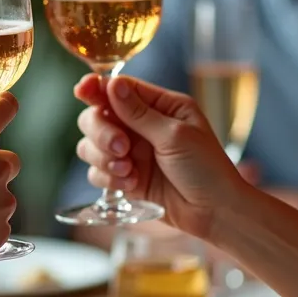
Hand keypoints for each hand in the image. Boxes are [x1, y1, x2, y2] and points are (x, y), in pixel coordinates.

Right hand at [73, 74, 250, 239]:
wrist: (214, 212)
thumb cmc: (206, 169)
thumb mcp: (175, 136)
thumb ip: (140, 113)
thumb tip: (112, 83)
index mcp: (161, 106)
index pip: (120, 89)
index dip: (97, 87)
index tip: (82, 90)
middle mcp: (142, 126)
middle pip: (97, 115)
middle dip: (101, 132)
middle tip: (121, 148)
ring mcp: (131, 152)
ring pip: (91, 145)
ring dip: (103, 158)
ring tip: (128, 171)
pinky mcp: (125, 177)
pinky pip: (97, 172)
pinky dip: (108, 178)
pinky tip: (131, 184)